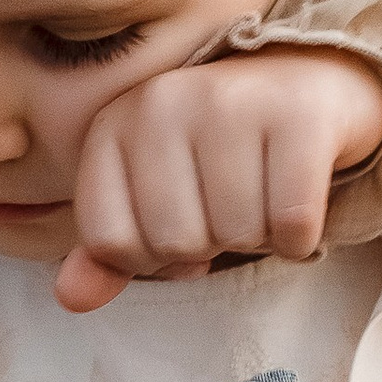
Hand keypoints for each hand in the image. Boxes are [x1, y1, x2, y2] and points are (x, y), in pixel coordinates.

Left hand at [57, 48, 381, 312]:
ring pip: (236, 235)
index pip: (108, 242)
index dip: (149, 257)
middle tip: (229, 206)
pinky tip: (297, 199)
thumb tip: (72, 297)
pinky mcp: (298, 114)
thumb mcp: (151, 196)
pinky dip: (300, 237)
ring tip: (263, 193)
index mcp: (112, 125)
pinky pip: (292, 224)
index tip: (178, 222)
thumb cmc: (219, 154)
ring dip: (259, 238)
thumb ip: (108, 251)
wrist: (309, 85)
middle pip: (174, 242)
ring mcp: (230, 101)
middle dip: (210, 245)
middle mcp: (162, 102)